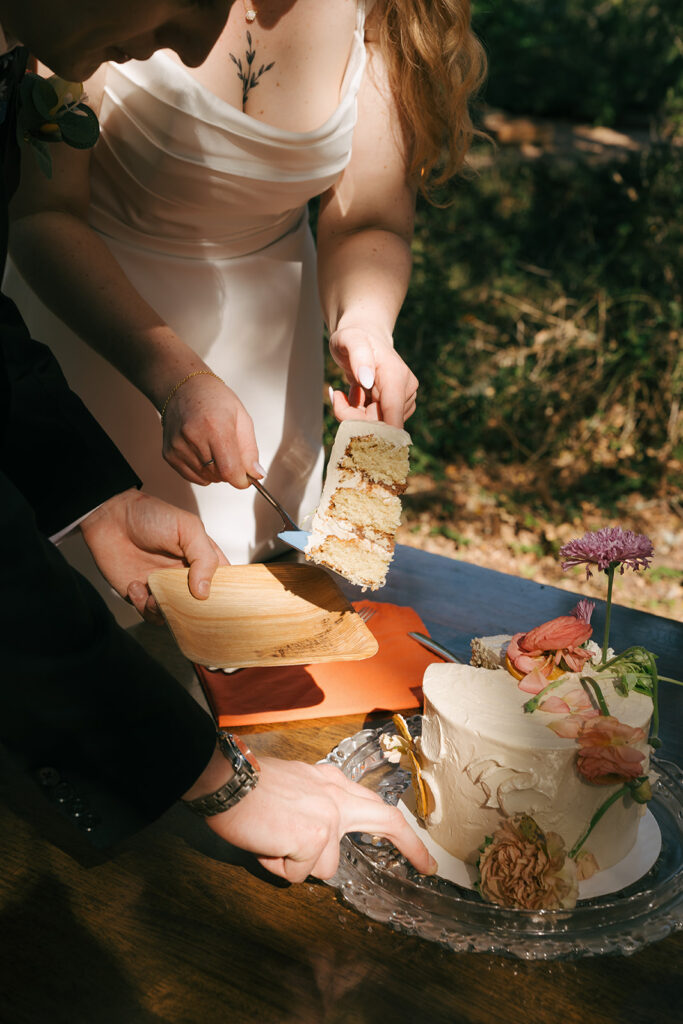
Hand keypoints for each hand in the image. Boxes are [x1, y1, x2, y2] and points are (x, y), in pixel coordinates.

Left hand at [80, 489, 227, 622]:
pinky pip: (150, 614)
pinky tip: (136, 585)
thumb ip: (203, 557)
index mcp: (201, 558)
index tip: (221, 601)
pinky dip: (143, 606)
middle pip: (201, 605)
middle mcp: (185, 576)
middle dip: (194, 609)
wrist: (111, 517)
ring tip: (154, 592)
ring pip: (176, 615)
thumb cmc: (150, 514)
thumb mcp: (187, 527)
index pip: (223, 582)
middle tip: (183, 600)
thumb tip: (204, 591)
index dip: (225, 594)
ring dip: (166, 610)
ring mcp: (164, 587)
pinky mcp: (142, 595)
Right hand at [162, 373, 263, 487]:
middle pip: (218, 476)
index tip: (245, 479)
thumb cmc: (214, 399)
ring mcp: (178, 446)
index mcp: (216, 426)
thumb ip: (250, 450)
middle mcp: (194, 437)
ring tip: (214, 448)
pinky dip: (202, 472)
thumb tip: (256, 474)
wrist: (184, 388)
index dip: (241, 480)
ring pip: (206, 478)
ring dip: (216, 471)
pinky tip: (203, 453)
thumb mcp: (242, 418)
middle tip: (230, 453)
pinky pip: (192, 477)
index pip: (229, 470)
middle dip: (230, 472)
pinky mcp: (169, 454)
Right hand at [201, 756, 436, 882]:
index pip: (373, 802)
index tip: (415, 847)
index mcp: (329, 781)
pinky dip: (277, 865)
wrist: (225, 778)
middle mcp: (335, 795)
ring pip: (323, 866)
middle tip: (428, 868)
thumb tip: (311, 837)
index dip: (398, 828)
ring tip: (271, 838)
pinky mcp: (313, 836)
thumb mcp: (290, 785)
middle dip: (411, 845)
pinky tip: (266, 842)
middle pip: (386, 820)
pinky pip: (297, 873)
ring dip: (295, 863)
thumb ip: (311, 805)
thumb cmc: (246, 784)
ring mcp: (328, 816)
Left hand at [328, 327, 417, 427]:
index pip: (393, 412)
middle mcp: (406, 390)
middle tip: (338, 396)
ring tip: (350, 391)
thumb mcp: (348, 340)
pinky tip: (358, 396)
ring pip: (378, 427)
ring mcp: (404, 400)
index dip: (378, 431)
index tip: (355, 434)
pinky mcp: (399, 407)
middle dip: (354, 417)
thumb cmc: (353, 337)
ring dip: (356, 416)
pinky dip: (361, 415)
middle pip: (380, 424)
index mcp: (396, 375)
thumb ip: (358, 356)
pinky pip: (377, 423)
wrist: (364, 336)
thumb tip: (366, 380)